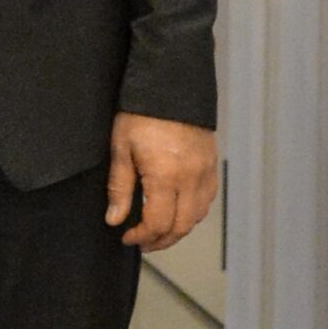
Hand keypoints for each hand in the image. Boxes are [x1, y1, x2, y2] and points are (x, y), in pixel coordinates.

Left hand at [106, 113, 217, 248]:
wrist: (172, 86)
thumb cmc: (141, 114)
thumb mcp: (121, 149)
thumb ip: (119, 188)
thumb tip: (115, 219)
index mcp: (166, 176)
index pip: (158, 222)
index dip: (142, 236)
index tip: (127, 238)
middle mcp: (191, 178)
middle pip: (182, 226)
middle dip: (161, 240)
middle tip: (142, 242)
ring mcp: (206, 172)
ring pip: (198, 216)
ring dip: (178, 229)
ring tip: (157, 231)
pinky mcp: (212, 164)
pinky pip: (207, 199)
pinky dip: (193, 212)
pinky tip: (177, 211)